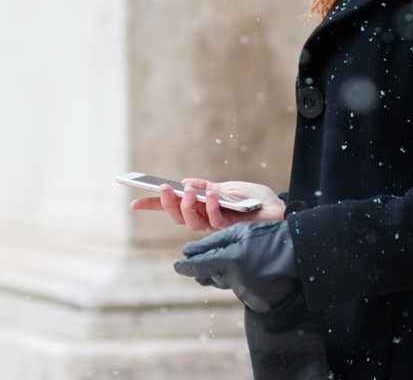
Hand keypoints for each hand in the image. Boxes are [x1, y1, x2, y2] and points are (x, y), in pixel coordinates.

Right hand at [129, 178, 283, 230]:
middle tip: (162, 188)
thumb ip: (207, 187)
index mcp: (201, 207)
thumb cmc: (255, 199)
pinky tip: (211, 193)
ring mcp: (216, 226)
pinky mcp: (229, 230)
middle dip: (166, 203)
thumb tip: (185, 182)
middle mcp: (205, 219)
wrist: (278, 209)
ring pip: (191, 222)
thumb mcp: (228, 187)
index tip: (134, 201)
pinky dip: (210, 205)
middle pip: (177, 216)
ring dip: (186, 206)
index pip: (173, 207)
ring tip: (186, 191)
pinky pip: (214, 220)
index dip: (154, 205)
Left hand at [173, 220, 300, 313]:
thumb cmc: (267, 237)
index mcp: (229, 261)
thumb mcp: (239, 232)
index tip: (177, 266)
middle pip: (210, 277)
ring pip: (226, 284)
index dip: (185, 267)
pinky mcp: (256, 302)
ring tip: (237, 262)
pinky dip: (243, 282)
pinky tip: (252, 272)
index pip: (198, 267)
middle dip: (206, 270)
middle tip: (201, 264)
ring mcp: (246, 293)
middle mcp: (235, 280)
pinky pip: (241, 292)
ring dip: (227, 274)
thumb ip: (211, 242)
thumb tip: (187, 251)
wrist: (298, 253)